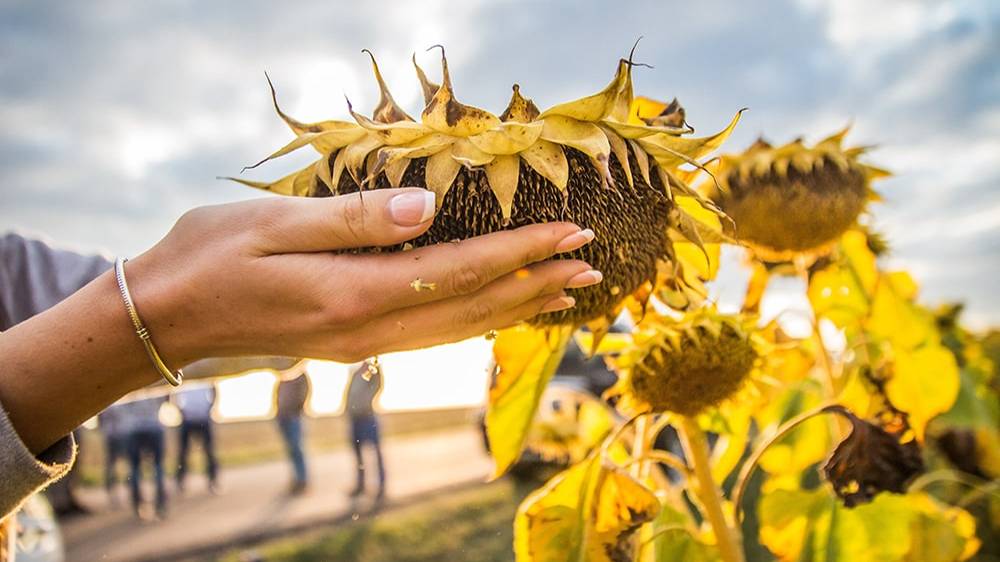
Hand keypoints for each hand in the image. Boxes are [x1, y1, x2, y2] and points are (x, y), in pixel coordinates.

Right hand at [127, 188, 600, 364]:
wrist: (166, 315)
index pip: (460, 271)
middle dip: (536, 285)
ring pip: (459, 329)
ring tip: (562, 294)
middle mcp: (368, 329)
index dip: (521, 253)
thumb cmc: (210, 257)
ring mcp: (362, 343)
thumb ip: (356, 219)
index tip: (571, 235)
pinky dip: (476, 320)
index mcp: (354, 295)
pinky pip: (433, 334)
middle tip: (591, 266)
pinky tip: (494, 311)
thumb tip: (429, 208)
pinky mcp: (353, 343)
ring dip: (515, 307)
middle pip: (473, 308)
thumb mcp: (274, 223)